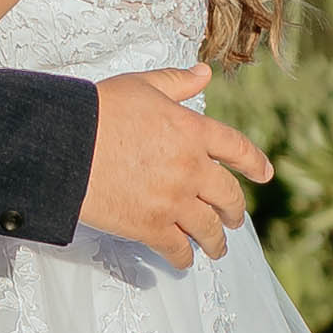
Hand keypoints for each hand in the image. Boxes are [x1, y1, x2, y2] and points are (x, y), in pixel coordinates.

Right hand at [82, 66, 271, 269]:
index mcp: (193, 131)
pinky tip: (184, 260)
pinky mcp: (151, 227)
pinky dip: (184, 257)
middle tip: (234, 219)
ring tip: (217, 248)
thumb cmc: (100, 110)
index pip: (237, 149)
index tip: (265, 174)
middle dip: (234, 210)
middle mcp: (192, 169)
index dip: (254, 162)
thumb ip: (177, 82)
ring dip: (216, 242)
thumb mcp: (142, 86)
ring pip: (208, 229)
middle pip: (228, 196)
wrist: (67, 145)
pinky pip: (178, 249)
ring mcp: (173, 201)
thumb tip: (204, 73)